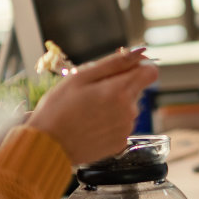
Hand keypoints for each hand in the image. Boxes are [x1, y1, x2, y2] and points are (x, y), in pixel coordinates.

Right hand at [27, 48, 159, 164]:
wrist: (48, 146)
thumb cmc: (58, 109)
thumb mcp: (81, 77)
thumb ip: (114, 63)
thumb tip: (140, 52)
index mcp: (120, 91)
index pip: (150, 71)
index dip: (138, 66)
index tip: (121, 68)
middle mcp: (129, 111)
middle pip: (136, 88)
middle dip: (119, 85)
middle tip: (91, 92)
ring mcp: (126, 129)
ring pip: (128, 107)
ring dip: (114, 104)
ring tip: (87, 110)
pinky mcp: (120, 143)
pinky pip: (121, 124)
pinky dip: (110, 122)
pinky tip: (90, 124)